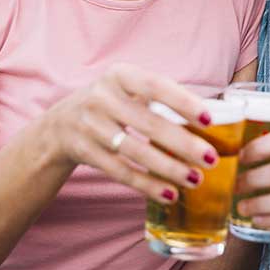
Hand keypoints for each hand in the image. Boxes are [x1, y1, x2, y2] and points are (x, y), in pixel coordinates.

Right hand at [39, 64, 217, 203]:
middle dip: (183, 144)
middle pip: (148, 124)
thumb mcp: (127, 89)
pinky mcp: (84, 151)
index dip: (182, 102)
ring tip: (195, 179)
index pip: (155, 86)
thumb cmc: (111, 105)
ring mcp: (90, 125)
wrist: (59, 125)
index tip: (209, 119)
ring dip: (168, 168)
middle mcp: (101, 97)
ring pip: (135, 152)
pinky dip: (147, 185)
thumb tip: (211, 118)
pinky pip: (120, 172)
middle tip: (210, 159)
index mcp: (119, 75)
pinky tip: (169, 194)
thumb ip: (160, 98)